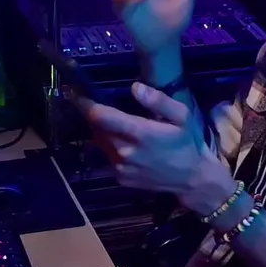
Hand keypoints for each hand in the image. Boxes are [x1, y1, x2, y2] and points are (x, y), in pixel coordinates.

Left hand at [81, 82, 232, 212]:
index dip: (85, 102)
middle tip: (99, 104)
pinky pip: (107, 156)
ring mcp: (120, 168)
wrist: (190, 179)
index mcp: (140, 134)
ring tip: (116, 124)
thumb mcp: (182, 117)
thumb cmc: (187, 143)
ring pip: (100, 142)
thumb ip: (159, 101)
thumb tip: (135, 87)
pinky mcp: (119, 178)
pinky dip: (111, 146)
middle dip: (95, 115)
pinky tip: (126, 143)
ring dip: (103, 131)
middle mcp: (124, 152)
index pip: (101, 116)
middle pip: (96, 128)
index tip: (75, 91)